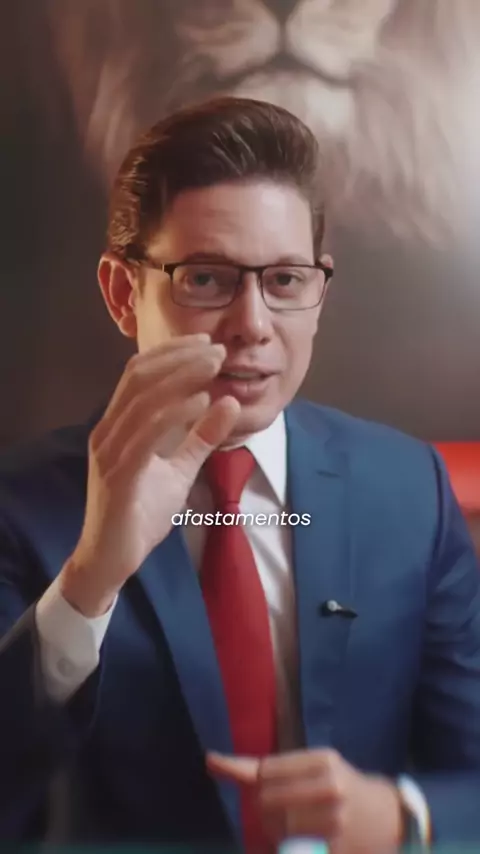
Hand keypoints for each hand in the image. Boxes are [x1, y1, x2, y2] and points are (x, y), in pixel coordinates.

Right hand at [59, 334, 239, 615]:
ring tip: (214, 366)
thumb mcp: (180, 470)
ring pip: (143, 399)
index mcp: (116, 425)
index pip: (138, 373)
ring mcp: (110, 452)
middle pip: (140, 377)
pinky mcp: (119, 475)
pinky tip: (202, 401)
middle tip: (217, 349)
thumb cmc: (140, 514)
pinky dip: (175, 412)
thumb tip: (227, 402)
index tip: (206, 342)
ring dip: (181, 377)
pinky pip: (146, 434)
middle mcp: (107, 431)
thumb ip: (201, 438)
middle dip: (180, 358)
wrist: (110, 560)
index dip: (171, 352)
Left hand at [207, 750, 402, 853]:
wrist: (389, 819)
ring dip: (274, 832)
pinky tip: (298, 841)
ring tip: (290, 829)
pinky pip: (291, 848)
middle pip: (267, 801)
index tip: (266, 787)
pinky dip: (286, 846)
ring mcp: (334, 820)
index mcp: (324, 760)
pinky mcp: (334, 848)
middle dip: (264, 809)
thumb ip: (262, 768)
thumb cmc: (341, 787)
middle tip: (279, 813)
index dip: (258, 783)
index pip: (266, 771)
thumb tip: (210, 761)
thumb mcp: (312, 767)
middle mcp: (330, 786)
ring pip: (278, 827)